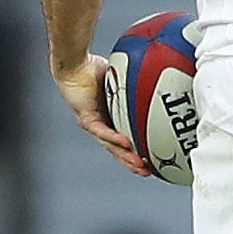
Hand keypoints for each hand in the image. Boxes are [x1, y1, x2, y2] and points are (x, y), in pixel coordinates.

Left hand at [54, 55, 149, 176]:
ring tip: (140, 165)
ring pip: (110, 145)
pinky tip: (126, 144)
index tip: (151, 158)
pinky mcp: (86, 118)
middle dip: (133, 161)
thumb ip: (137, 83)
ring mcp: (93, 122)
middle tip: (148, 171)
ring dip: (125, 156)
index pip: (125, 137)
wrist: (75, 62)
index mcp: (110, 116)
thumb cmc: (93, 68)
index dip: (137, 149)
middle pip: (117, 148)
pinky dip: (114, 138)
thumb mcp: (123, 79)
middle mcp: (101, 123)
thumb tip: (157, 75)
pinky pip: (102, 131)